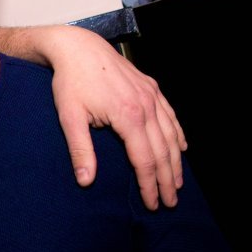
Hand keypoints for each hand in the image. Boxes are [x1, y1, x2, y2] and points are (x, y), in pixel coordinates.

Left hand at [47, 27, 185, 207]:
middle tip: (170, 203)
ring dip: (176, 161)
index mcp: (128, 116)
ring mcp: (152, 95)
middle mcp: (146, 106)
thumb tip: (86, 182)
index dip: (149, 185)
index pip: (145, 160)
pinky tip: (181, 147)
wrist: (77, 46)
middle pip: (163, 151)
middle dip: (167, 180)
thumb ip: (80, 150)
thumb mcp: (70, 117)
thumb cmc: (70, 82)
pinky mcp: (151, 87)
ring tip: (177, 183)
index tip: (152, 205)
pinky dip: (178, 134)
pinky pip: (171, 115)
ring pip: (171, 135)